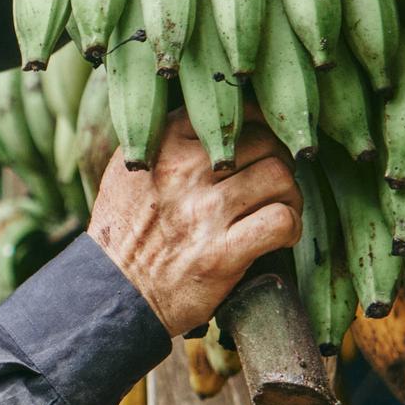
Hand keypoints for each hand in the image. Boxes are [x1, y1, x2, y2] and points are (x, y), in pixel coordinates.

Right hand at [86, 106, 301, 336]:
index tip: (261, 146)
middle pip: (264, 143)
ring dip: (290, 193)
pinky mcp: (223, 253)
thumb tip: (211, 116)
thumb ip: (165, 138)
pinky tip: (282, 235)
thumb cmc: (126, 228)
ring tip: (280, 207)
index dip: (259, 128)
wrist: (113, 290)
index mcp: (164, 142)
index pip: (233, 114)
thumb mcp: (131, 167)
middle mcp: (185, 171)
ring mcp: (205, 212)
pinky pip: (281, 220)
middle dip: (279, 161)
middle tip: (274, 183)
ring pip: (279, 176)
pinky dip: (292, 226)